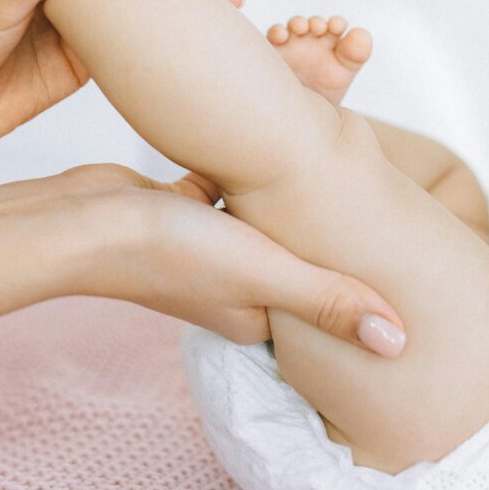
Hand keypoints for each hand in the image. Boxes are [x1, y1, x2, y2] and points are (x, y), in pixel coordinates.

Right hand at [47, 163, 406, 352]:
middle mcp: (234, 287)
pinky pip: (232, 192)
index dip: (359, 294)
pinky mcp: (186, 207)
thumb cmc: (170, 253)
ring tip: (344, 174)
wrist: (83, 219)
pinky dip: (250, 175)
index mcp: (258, 316)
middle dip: (331, 242)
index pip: (323, 313)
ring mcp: (208, 247)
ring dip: (293, 205)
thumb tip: (402, 345)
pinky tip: (278, 144)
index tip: (405, 273)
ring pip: (267, 224)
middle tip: (383, 212)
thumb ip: (329, 301)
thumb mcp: (263, 275)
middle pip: (297, 265)